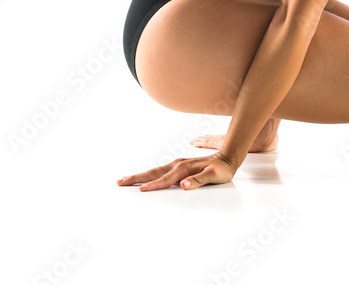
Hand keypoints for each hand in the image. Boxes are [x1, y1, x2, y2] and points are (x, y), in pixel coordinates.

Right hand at [116, 151, 237, 190]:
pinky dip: (149, 175)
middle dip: (136, 178)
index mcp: (184, 168)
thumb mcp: (214, 176)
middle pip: (154, 172)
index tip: (140, 191)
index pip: (165, 179)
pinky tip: (145, 178)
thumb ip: (199, 180)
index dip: (153, 186)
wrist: (228, 156)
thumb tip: (184, 185)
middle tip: (120, 182)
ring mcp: (178, 165)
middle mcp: (178, 165)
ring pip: (155, 171)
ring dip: (140, 175)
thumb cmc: (222, 169)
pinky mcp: (179, 166)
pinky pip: (160, 171)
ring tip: (126, 179)